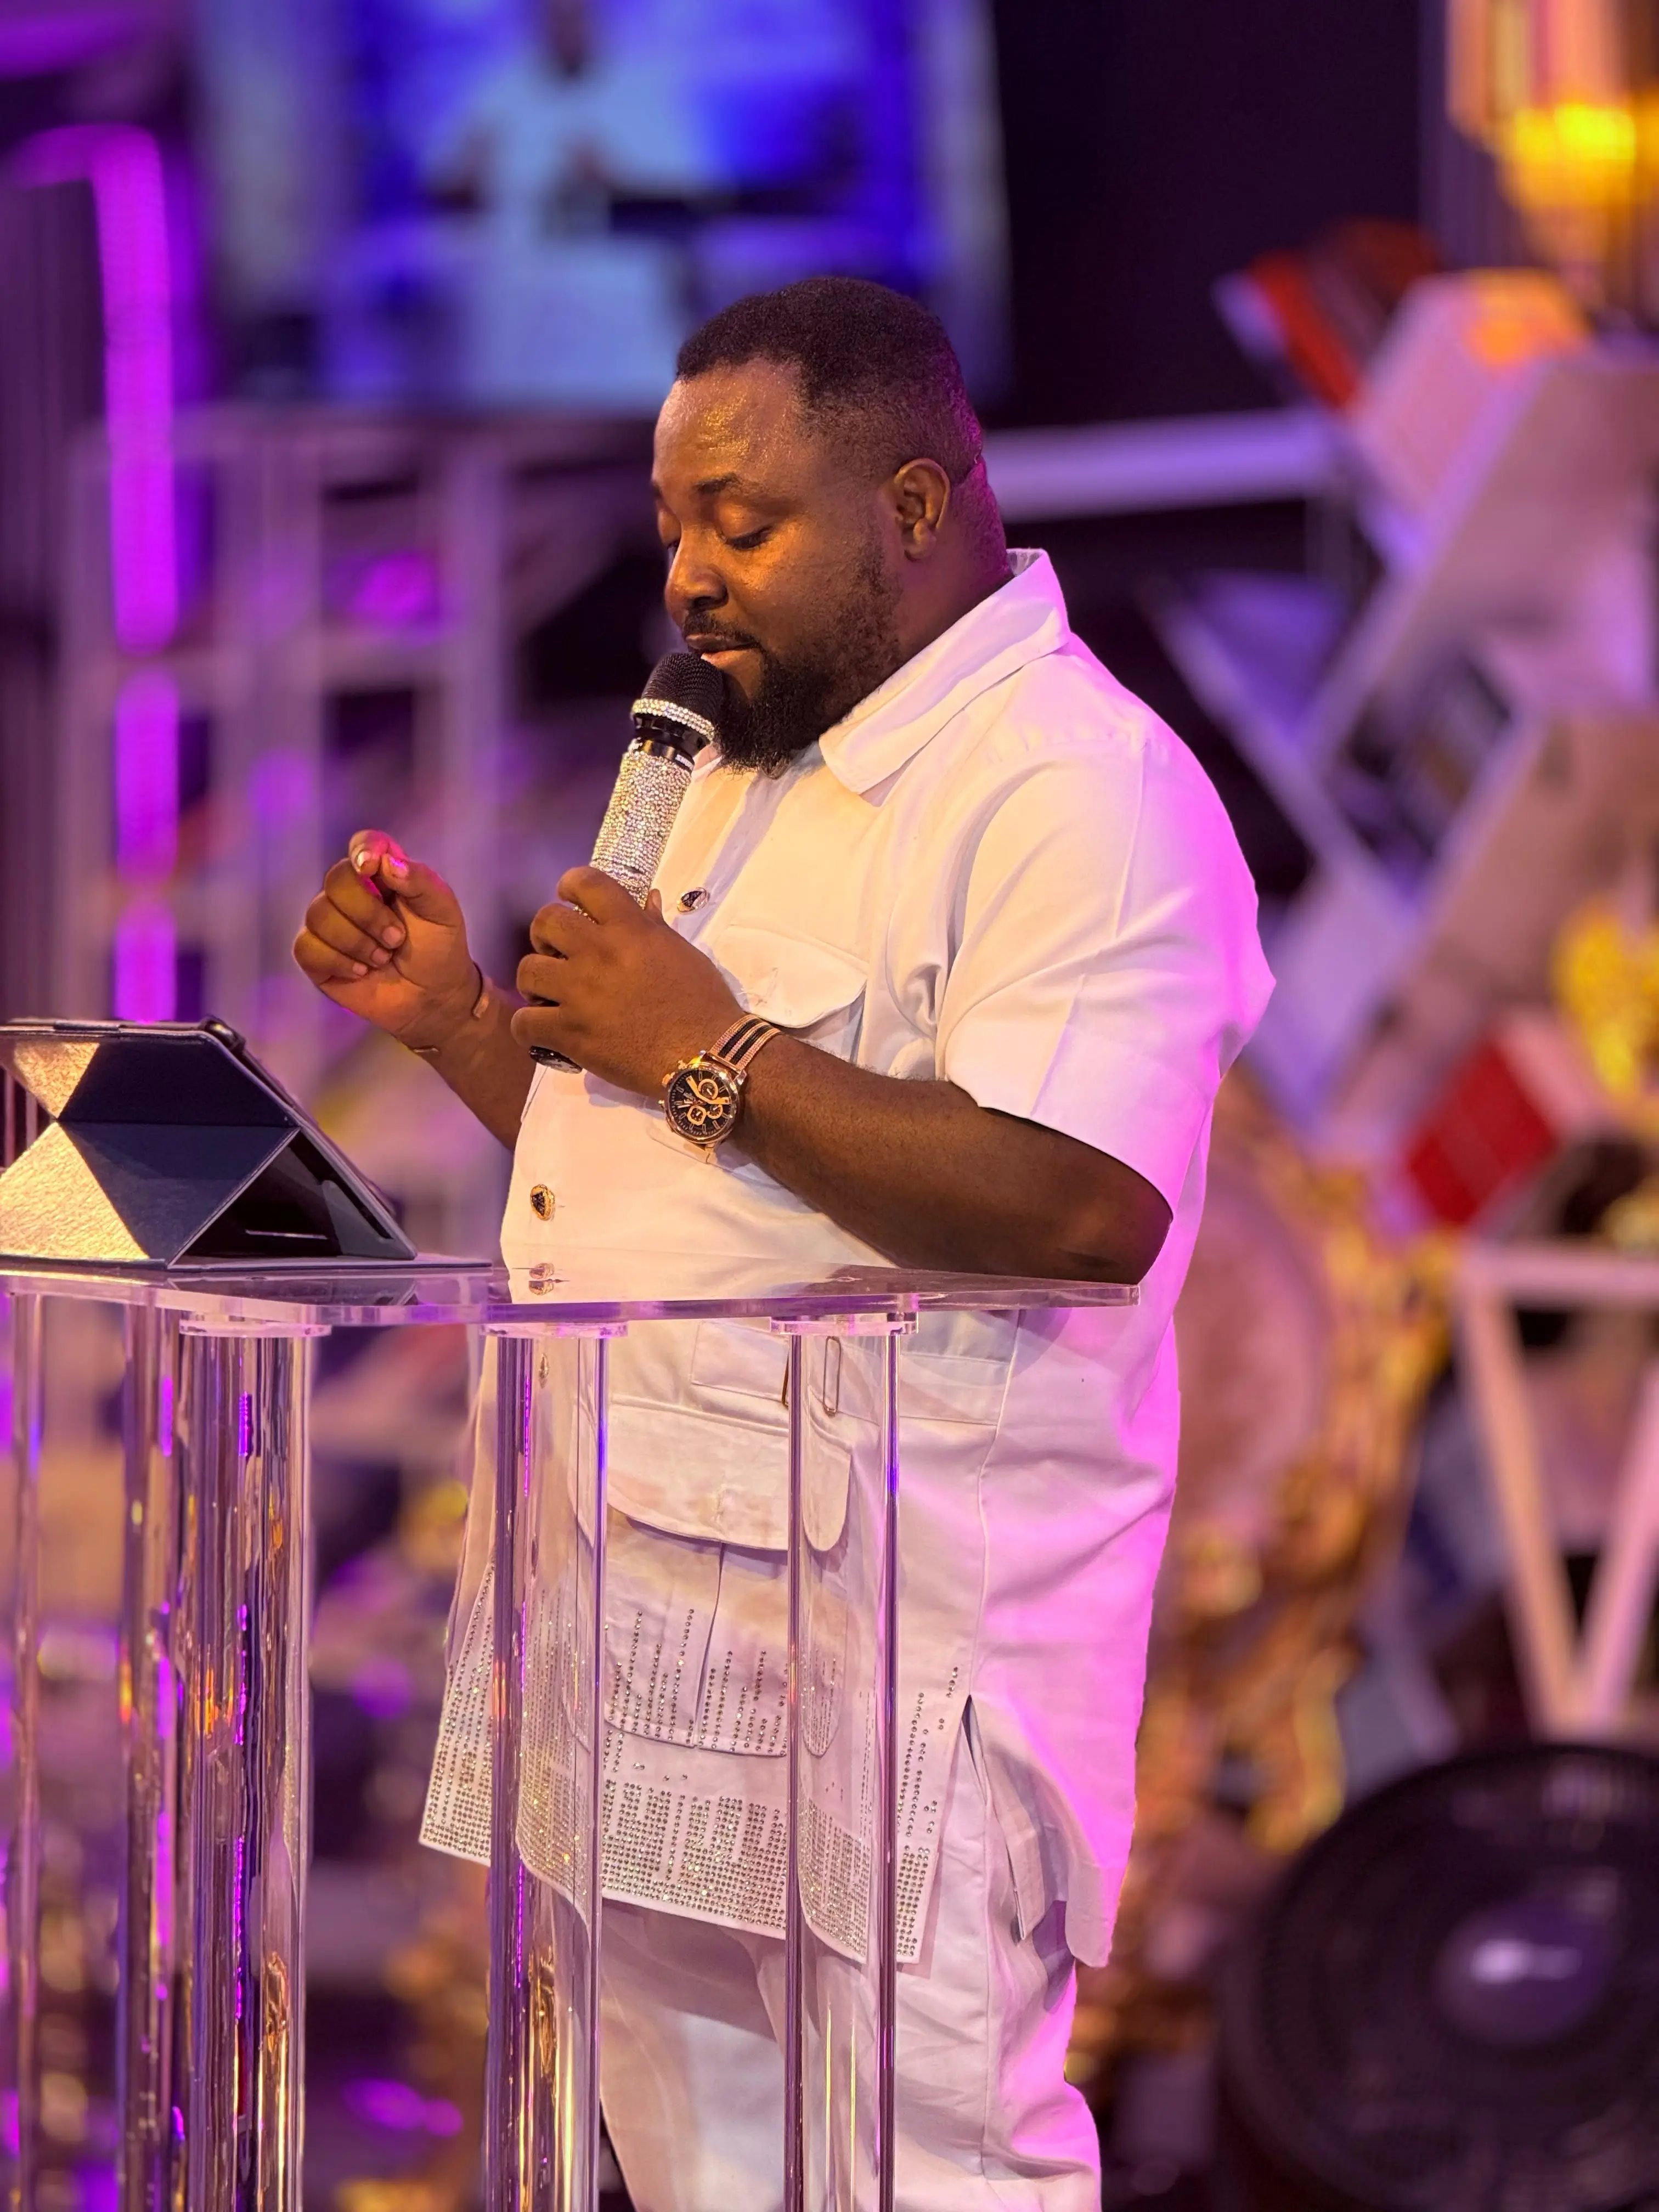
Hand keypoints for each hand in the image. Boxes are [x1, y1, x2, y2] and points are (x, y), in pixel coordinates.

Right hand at [293, 830, 479, 1047]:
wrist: (433, 997)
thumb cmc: (439, 949)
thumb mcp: (442, 911)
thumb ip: (419, 880)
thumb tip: (385, 862)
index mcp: (383, 874)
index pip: (364, 844)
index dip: (363, 849)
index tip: (370, 866)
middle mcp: (352, 893)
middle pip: (336, 880)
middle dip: (368, 914)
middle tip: (396, 939)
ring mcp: (331, 923)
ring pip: (319, 915)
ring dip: (357, 942)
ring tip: (383, 958)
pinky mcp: (317, 955)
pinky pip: (307, 947)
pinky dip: (337, 961)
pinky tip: (361, 971)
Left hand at [512, 866, 742, 1093]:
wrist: (707, 1055)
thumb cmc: (703, 1004)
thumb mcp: (684, 955)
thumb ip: (656, 928)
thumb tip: (648, 901)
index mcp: (630, 929)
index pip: (586, 882)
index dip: (570, 884)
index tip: (568, 898)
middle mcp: (599, 953)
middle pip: (546, 921)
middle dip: (545, 934)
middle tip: (556, 953)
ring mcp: (580, 993)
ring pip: (528, 970)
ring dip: (534, 980)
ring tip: (548, 994)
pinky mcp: (569, 1032)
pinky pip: (524, 1022)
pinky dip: (528, 1026)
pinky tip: (544, 1030)